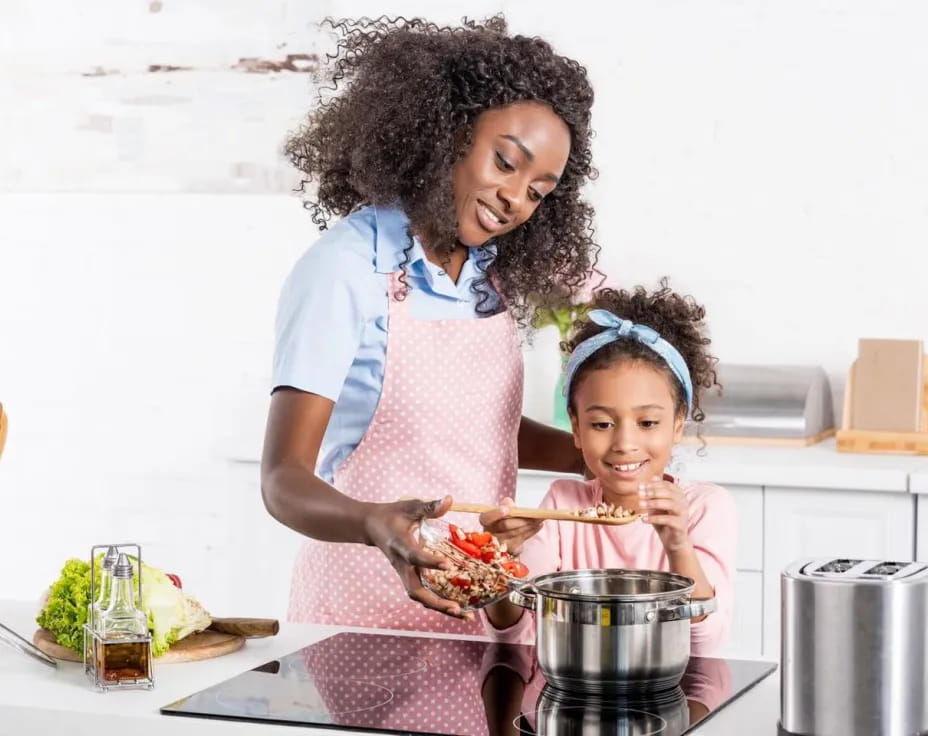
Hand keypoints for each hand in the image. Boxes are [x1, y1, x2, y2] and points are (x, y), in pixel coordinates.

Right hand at [363, 495, 473, 620]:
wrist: (372, 526)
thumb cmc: (393, 514)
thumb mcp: (410, 506)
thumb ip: (429, 506)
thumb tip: (449, 500)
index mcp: (400, 546)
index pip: (415, 557)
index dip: (430, 562)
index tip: (448, 565)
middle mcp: (401, 565)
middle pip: (416, 591)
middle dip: (436, 602)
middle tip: (458, 609)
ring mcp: (404, 573)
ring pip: (420, 597)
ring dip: (440, 608)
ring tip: (465, 615)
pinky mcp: (409, 576)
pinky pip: (423, 594)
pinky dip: (438, 603)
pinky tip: (457, 608)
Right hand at [479, 497, 542, 556]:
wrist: (507, 534)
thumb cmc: (504, 518)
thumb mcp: (503, 508)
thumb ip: (506, 505)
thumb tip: (509, 504)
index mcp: (485, 520)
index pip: (487, 517)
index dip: (496, 513)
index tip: (507, 509)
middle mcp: (490, 533)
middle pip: (505, 526)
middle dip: (521, 520)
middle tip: (534, 514)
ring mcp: (500, 544)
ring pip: (516, 533)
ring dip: (530, 525)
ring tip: (540, 518)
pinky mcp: (511, 550)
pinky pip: (523, 539)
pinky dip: (532, 531)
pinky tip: (539, 524)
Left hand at [639, 477, 690, 552]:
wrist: (672, 540)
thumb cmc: (664, 520)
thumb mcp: (658, 504)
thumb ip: (656, 492)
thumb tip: (653, 476)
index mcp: (679, 494)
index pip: (666, 485)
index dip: (653, 485)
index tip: (640, 486)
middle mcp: (683, 502)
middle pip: (668, 493)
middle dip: (652, 492)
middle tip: (639, 494)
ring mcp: (683, 513)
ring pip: (669, 504)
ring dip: (653, 503)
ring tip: (640, 505)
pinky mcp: (681, 525)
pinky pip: (667, 519)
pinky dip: (654, 518)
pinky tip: (643, 519)